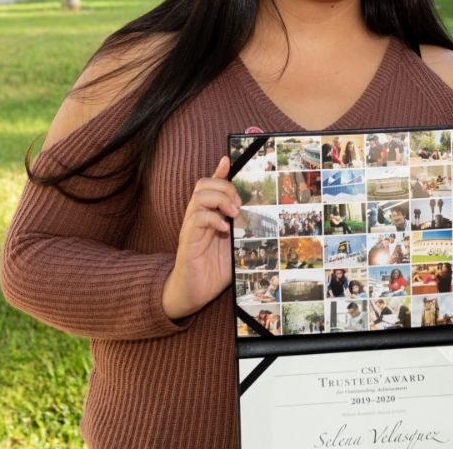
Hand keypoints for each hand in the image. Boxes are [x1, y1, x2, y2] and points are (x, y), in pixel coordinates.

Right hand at [162, 157, 239, 319]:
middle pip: (203, 184)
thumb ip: (245, 228)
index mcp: (210, 214)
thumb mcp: (237, 244)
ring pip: (199, 197)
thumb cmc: (218, 268)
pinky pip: (196, 218)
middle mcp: (198, 216)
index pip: (211, 184)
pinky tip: (224, 229)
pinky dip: (212, 219)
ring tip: (233, 213)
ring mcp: (191, 227)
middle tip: (239, 204)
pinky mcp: (187, 240)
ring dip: (219, 199)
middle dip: (224, 186)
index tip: (229, 159)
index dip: (220, 170)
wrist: (197, 292)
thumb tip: (265, 216)